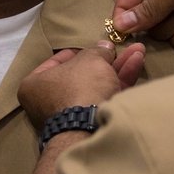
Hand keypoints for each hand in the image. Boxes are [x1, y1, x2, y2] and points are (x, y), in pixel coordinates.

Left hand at [17, 40, 145, 130]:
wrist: (91, 128)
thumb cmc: (80, 87)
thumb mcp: (90, 59)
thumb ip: (97, 51)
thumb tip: (104, 47)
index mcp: (35, 85)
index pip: (57, 62)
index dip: (79, 51)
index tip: (94, 46)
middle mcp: (49, 102)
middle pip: (82, 75)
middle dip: (106, 60)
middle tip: (121, 48)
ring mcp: (71, 116)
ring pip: (98, 86)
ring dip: (118, 68)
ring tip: (138, 50)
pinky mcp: (91, 125)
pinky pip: (105, 97)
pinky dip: (121, 81)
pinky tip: (136, 63)